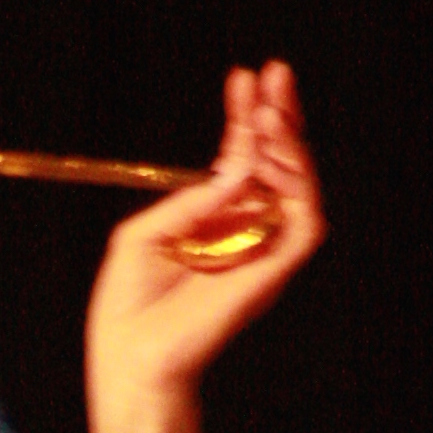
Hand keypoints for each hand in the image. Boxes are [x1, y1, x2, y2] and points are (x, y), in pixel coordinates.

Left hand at [85, 61, 325, 424]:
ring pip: (300, 188)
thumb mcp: (144, 235)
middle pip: (278, 167)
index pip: (244, 163)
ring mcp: (262, 254)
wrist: (130, 358)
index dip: (245, 120)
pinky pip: (303, 223)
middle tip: (276, 74)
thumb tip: (238, 165)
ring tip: (272, 111)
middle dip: (280, 118)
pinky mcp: (272, 274)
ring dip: (290, 144)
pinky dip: (296, 186)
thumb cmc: (128, 307)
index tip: (243, 78)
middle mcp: (244, 236)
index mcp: (214, 225)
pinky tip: (272, 153)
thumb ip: (191, 199)